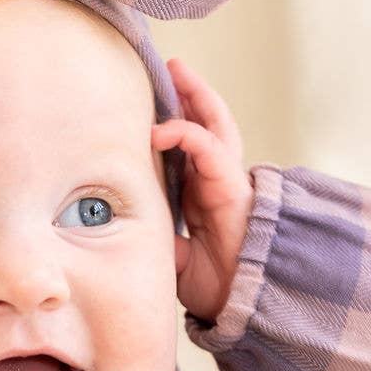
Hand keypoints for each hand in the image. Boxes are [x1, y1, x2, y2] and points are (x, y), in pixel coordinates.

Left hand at [152, 57, 254, 323]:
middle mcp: (218, 182)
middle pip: (207, 126)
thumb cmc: (217, 284)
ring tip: (177, 70)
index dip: (173, 126)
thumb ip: (161, 238)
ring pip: (215, 126)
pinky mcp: (232, 186)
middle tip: (170, 69)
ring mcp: (228, 181)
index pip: (189, 149)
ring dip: (196, 96)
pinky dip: (186, 134)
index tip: (149, 110)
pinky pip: (209, 150)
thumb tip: (129, 227)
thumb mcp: (176, 259)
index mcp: (204, 196)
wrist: (240, 301)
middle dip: (190, 95)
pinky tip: (161, 130)